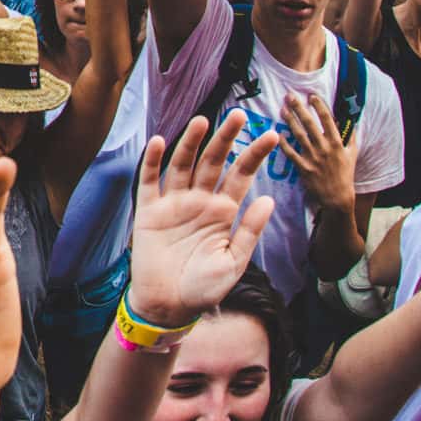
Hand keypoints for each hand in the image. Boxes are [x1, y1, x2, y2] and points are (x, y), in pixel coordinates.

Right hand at [123, 114, 279, 327]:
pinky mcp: (149, 210)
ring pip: (183, 164)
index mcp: (223, 212)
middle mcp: (200, 201)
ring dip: (191, 142)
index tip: (271, 135)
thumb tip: (268, 199)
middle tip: (239, 114)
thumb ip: (249, 231)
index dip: (255, 155)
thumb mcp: (234, 263)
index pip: (241, 175)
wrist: (168, 306)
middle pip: (213, 162)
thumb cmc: (204, 288)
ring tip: (202, 121)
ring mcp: (174, 203)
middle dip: (226, 138)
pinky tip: (161, 142)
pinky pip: (150, 180)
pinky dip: (154, 161)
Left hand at [280, 91, 355, 219]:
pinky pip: (291, 153)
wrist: (338, 197)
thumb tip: (350, 120)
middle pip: (310, 124)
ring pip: (299, 135)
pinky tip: (277, 133)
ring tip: (282, 109)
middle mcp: (325, 149)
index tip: (311, 95)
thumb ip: (350, 136)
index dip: (319, 106)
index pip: (328, 120)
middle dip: (299, 108)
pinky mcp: (304, 169)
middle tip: (289, 95)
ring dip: (290, 120)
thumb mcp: (352, 154)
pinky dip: (284, 143)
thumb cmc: (345, 174)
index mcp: (337, 143)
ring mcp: (313, 158)